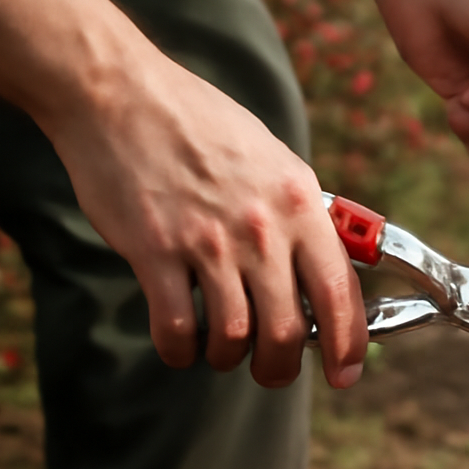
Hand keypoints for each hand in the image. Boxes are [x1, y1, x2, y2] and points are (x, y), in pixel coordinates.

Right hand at [47, 52, 368, 389]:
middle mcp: (262, 227)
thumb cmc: (200, 125)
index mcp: (300, 203)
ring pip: (234, 337)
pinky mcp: (155, 251)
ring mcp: (208, 241)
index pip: (340, 292)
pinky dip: (181, 350)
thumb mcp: (275, 159)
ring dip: (228, 358)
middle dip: (281, 367)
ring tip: (220, 349)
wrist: (121, 94)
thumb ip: (302, 214)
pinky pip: (177, 328)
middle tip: (270, 372)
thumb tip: (327, 266)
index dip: (347, 344)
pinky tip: (180, 342)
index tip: (345, 373)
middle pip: (287, 330)